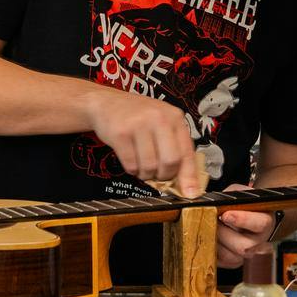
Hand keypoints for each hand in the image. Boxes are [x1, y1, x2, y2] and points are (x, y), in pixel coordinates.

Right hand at [87, 86, 204, 198]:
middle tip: (158, 174)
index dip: (189, 176)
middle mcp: (159, 118)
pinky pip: (131, 164)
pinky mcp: (120, 133)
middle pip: (170, 161)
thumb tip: (187, 184)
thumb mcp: (162, 125)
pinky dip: (132, 169)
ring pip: (149, 166)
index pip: (187, 152)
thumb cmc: (138, 118)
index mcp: (175, 117)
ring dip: (145, 174)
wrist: (107, 103)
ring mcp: (139, 124)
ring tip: (141, 165)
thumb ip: (175, 148)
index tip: (190, 193)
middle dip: (164, 175)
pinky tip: (131, 160)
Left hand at [216, 182, 277, 270]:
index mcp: (265, 222)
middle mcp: (259, 241)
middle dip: (223, 233)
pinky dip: (212, 250)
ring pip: (231, 256)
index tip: (226, 215)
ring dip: (216, 242)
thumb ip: (229, 198)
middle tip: (212, 222)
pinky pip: (221, 262)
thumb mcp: (237, 194)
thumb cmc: (240, 204)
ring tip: (209, 229)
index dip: (242, 220)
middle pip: (244, 246)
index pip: (260, 224)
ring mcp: (247, 254)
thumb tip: (213, 204)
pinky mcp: (234, 262)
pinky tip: (209, 238)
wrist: (241, 215)